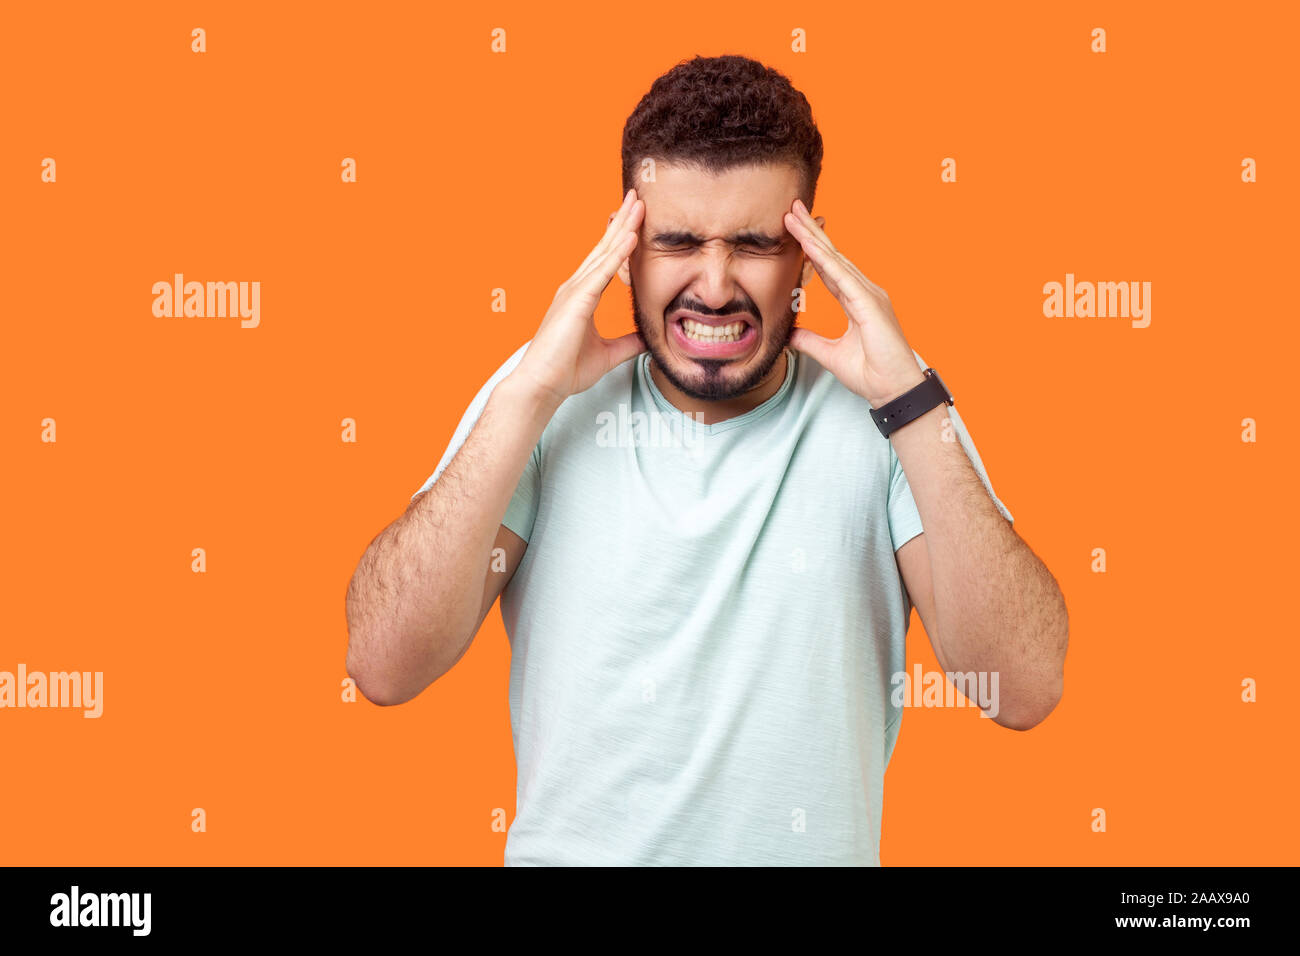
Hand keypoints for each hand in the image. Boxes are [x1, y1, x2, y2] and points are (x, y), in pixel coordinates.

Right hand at [512, 188, 647, 404]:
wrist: (541, 386)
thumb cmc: (566, 371)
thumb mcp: (608, 354)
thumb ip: (628, 343)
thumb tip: (648, 339)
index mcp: (580, 296)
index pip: (605, 260)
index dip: (621, 237)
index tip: (636, 217)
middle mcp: (575, 288)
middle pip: (604, 247)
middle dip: (622, 221)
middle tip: (638, 196)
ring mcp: (573, 292)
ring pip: (603, 253)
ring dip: (623, 227)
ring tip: (639, 205)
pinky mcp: (576, 302)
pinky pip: (600, 273)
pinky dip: (616, 253)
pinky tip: (630, 236)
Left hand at [784, 199, 926, 407]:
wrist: (893, 391)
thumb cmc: (871, 374)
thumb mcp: (831, 355)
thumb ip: (810, 341)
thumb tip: (789, 333)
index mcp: (857, 301)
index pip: (828, 269)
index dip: (811, 249)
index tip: (794, 230)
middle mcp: (865, 292)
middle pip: (832, 256)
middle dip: (812, 232)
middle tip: (792, 208)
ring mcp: (870, 295)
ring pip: (836, 260)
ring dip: (813, 238)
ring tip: (795, 217)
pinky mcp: (870, 304)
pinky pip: (843, 277)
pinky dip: (825, 260)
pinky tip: (810, 246)